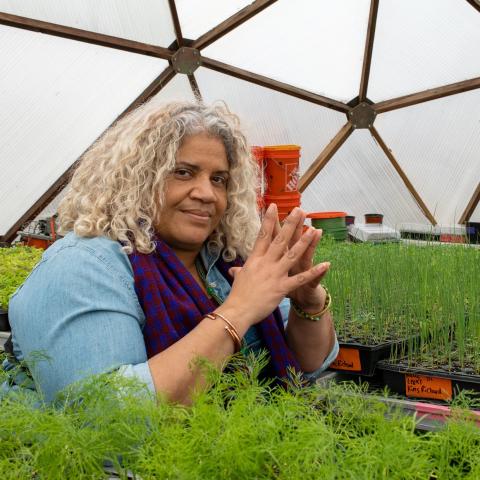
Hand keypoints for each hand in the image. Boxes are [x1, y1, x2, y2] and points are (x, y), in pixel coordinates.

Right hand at [224, 204, 327, 326]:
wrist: (238, 310)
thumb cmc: (237, 295)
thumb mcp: (238, 278)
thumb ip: (239, 271)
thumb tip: (234, 270)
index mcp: (255, 259)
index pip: (263, 235)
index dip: (269, 220)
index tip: (273, 206)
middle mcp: (265, 263)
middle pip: (280, 240)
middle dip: (290, 224)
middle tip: (299, 210)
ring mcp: (275, 274)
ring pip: (292, 255)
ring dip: (304, 242)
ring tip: (314, 230)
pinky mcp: (282, 287)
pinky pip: (301, 278)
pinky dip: (314, 272)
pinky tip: (326, 264)